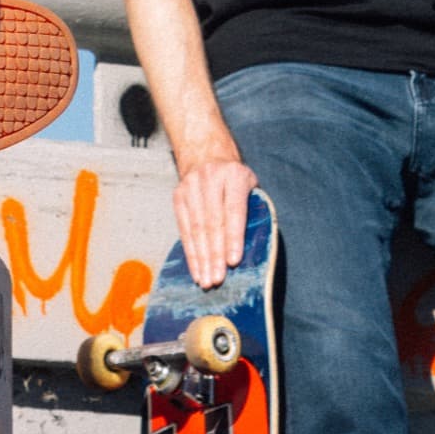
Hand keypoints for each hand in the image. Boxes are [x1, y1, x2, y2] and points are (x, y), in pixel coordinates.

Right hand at [172, 153, 256, 289]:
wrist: (206, 153)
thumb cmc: (236, 179)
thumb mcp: (250, 184)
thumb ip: (253, 209)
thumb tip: (256, 248)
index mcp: (234, 175)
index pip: (234, 210)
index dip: (233, 237)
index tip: (233, 261)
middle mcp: (210, 178)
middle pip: (213, 222)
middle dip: (215, 254)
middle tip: (218, 280)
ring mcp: (191, 186)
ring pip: (196, 227)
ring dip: (201, 257)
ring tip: (206, 281)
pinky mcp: (178, 195)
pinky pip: (183, 228)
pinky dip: (190, 251)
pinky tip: (195, 269)